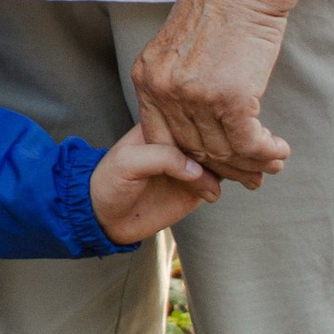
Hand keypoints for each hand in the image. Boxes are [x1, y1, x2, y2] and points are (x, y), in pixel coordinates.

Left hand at [88, 127, 218, 245]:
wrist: (106, 219)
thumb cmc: (108, 183)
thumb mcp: (127, 162)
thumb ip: (161, 158)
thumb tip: (196, 168)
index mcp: (160, 126)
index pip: (189, 115)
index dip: (204, 120)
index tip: (216, 127)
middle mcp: (178, 142)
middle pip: (210, 134)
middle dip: (221, 142)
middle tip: (223, 154)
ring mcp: (189, 165)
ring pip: (219, 157)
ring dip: (227, 163)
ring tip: (226, 171)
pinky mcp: (195, 188)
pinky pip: (218, 181)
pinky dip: (224, 183)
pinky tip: (214, 189)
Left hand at [128, 0, 295, 190]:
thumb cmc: (221, 6)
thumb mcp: (182, 46)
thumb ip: (180, 82)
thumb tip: (197, 121)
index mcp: (148, 77)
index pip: (161, 137)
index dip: (187, 160)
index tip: (210, 171)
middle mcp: (165, 90)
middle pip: (192, 148)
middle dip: (224, 168)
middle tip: (249, 177)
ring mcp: (196, 96)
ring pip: (223, 149)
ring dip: (251, 163)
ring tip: (272, 164)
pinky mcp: (231, 98)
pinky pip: (248, 142)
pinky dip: (266, 152)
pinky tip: (279, 150)